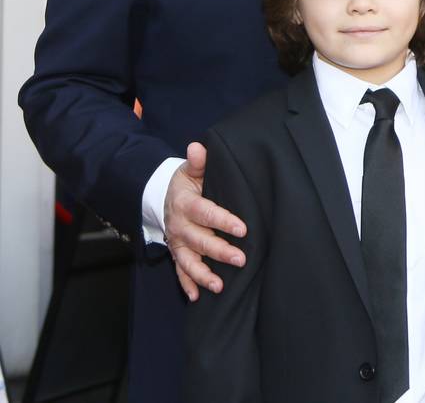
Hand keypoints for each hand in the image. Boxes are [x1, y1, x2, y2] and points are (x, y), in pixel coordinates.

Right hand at [164, 142, 247, 300]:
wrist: (164, 196)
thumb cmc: (186, 183)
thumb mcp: (191, 170)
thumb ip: (199, 161)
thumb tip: (198, 147)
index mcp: (185, 203)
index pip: (205, 212)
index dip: (222, 220)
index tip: (242, 228)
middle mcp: (179, 225)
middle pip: (199, 240)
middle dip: (219, 251)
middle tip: (240, 259)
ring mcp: (176, 242)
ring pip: (188, 260)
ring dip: (202, 274)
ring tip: (219, 285)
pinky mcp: (176, 252)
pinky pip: (179, 271)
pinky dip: (187, 284)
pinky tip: (198, 296)